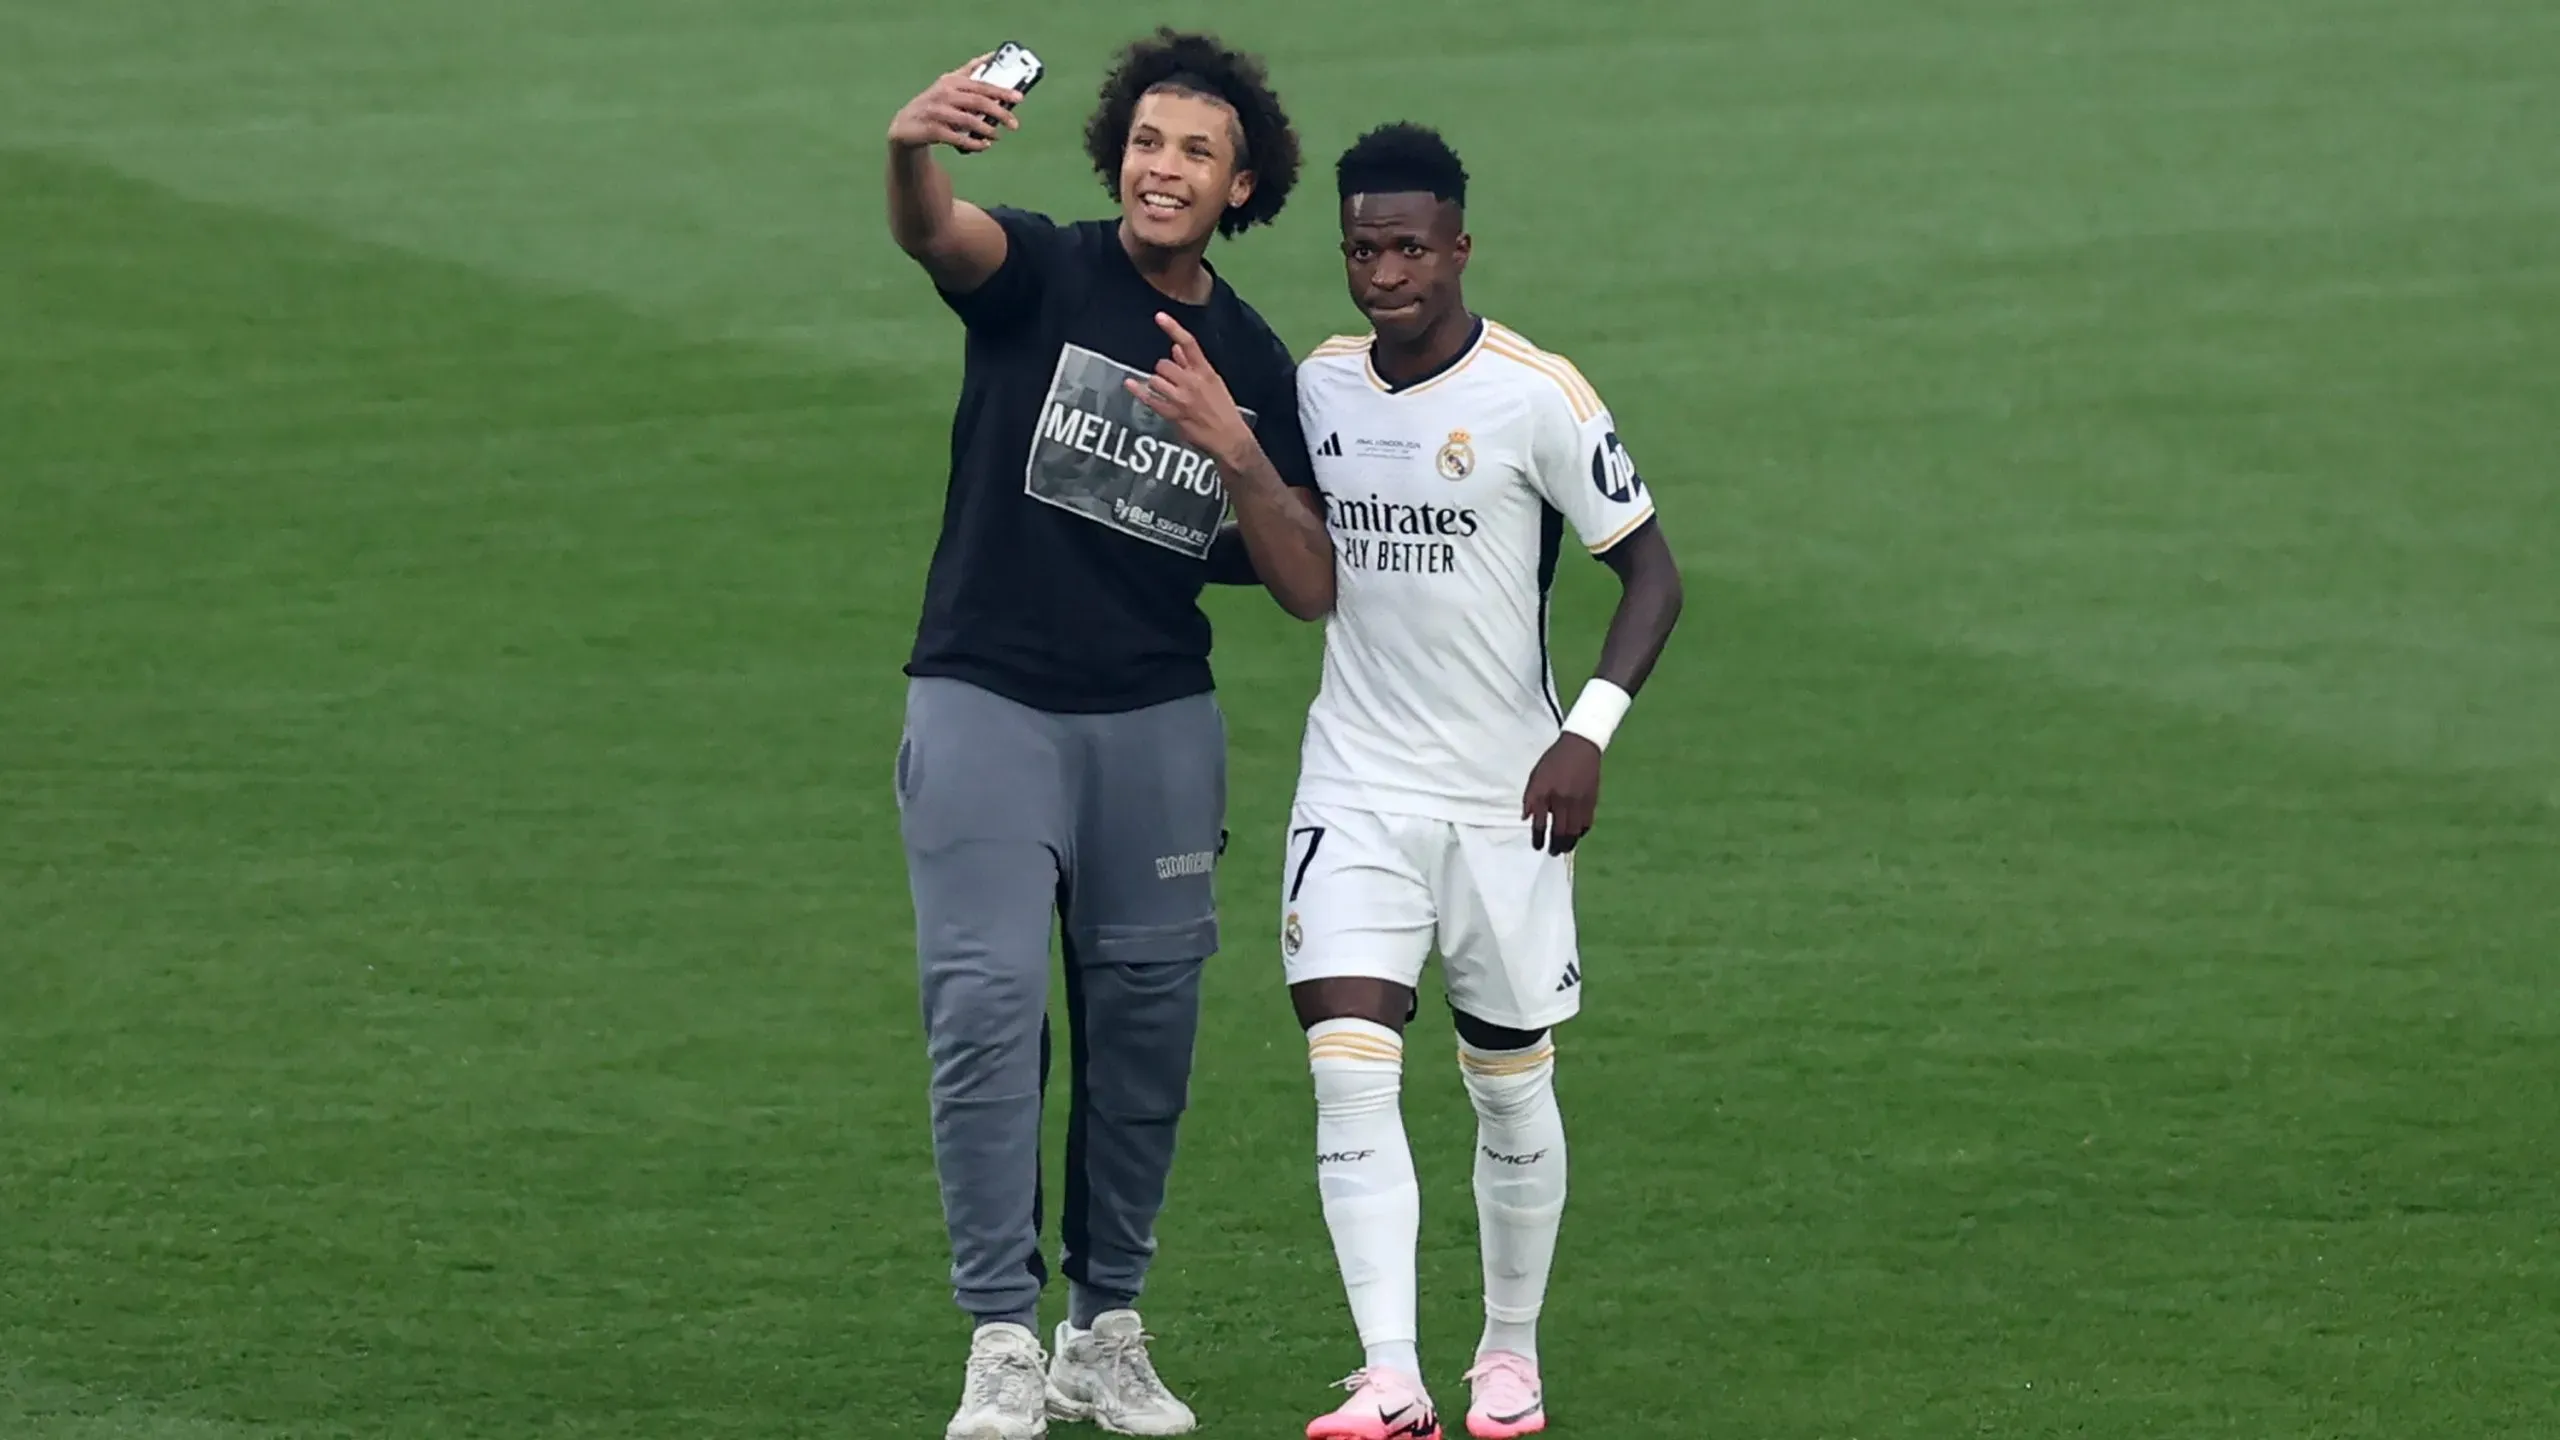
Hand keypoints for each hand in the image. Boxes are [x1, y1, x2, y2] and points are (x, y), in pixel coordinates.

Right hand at [887, 55, 1022, 153]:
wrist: (905, 126)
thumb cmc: (935, 103)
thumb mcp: (949, 84)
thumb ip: (969, 71)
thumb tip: (992, 56)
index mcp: (951, 80)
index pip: (981, 85)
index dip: (1001, 91)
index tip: (1019, 98)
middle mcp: (943, 93)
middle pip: (978, 102)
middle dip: (1000, 113)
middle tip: (1014, 124)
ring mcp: (936, 112)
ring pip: (969, 121)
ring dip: (987, 130)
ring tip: (997, 135)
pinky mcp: (931, 130)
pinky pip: (958, 138)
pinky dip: (974, 143)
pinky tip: (984, 145)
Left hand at [1125, 313, 1256, 462]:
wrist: (1230, 438)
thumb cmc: (1223, 410)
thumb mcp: (1213, 382)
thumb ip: (1192, 365)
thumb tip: (1175, 348)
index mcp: (1206, 371)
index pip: (1189, 344)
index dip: (1173, 328)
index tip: (1159, 316)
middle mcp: (1193, 382)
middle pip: (1164, 364)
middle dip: (1163, 370)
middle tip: (1170, 381)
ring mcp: (1182, 398)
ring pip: (1155, 379)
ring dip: (1156, 383)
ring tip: (1165, 392)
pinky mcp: (1174, 414)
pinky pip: (1150, 398)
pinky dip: (1138, 391)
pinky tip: (1130, 384)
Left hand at [1522, 733, 1602, 854]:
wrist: (1580, 746)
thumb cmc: (1553, 761)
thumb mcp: (1536, 776)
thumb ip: (1530, 798)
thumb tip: (1526, 818)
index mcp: (1546, 792)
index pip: (1541, 823)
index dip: (1538, 838)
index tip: (1537, 847)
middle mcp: (1563, 799)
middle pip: (1560, 830)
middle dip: (1555, 845)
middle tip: (1552, 853)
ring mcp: (1579, 801)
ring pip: (1575, 830)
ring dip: (1569, 843)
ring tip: (1564, 849)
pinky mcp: (1592, 800)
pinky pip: (1587, 822)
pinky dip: (1582, 832)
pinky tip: (1577, 835)